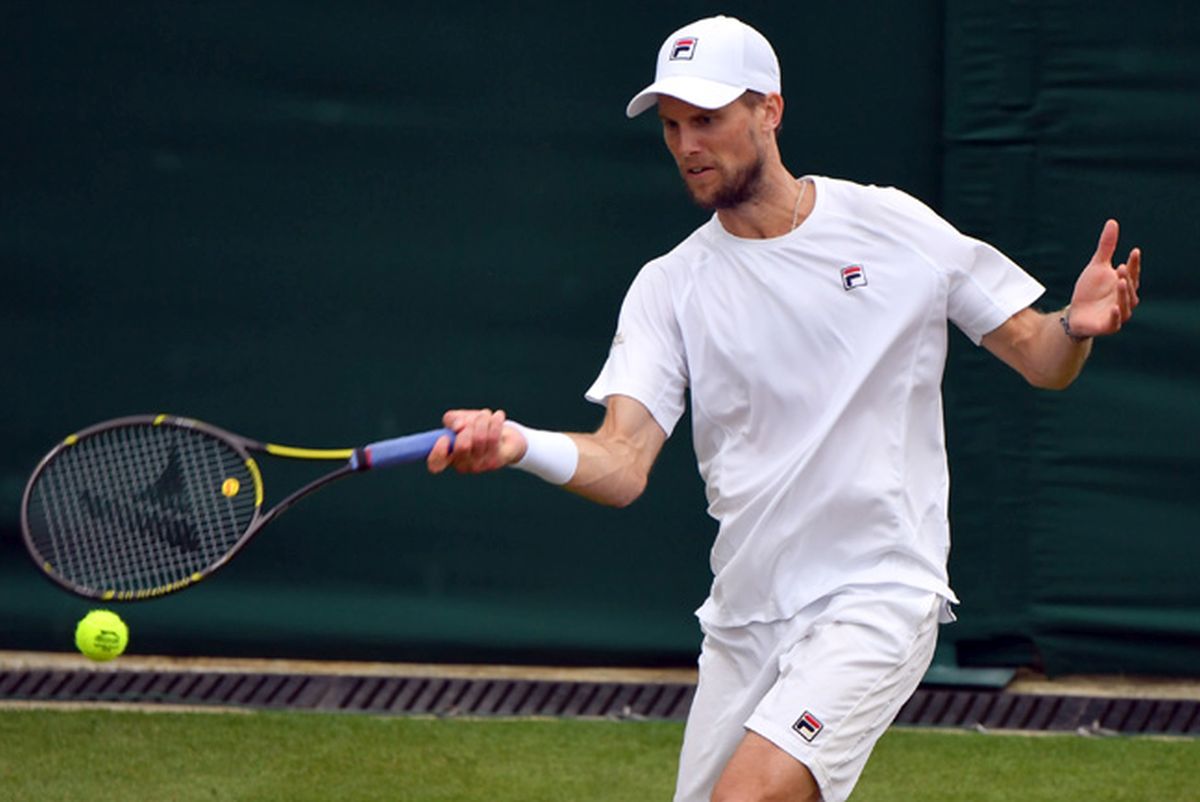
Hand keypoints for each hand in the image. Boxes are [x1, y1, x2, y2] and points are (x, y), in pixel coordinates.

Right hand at [426, 408, 526, 473]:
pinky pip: (494, 437)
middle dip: (468, 425)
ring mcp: (479, 466)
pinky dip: (495, 421)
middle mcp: (462, 466)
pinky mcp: (495, 461)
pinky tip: (498, 416)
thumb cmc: (476, 428)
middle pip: (462, 446)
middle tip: (474, 420)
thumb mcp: (459, 419)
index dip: (437, 453)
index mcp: (448, 457)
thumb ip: (453, 420)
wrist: (505, 436)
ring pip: (479, 438)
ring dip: (482, 419)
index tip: (444, 438)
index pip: (435, 464)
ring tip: (486, 415)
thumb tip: (458, 427)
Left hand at [1068, 219, 1141, 336]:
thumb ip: (1106, 247)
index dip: (1134, 263)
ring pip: (1126, 304)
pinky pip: (1115, 322)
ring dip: (1124, 293)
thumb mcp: (1097, 266)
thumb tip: (1112, 222)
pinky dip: (1116, 315)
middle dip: (1128, 278)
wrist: (1076, 314)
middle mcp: (1125, 299)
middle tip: (1122, 267)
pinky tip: (1114, 307)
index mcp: (1124, 284)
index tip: (1134, 250)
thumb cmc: (1089, 290)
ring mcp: (1118, 314)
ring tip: (1120, 281)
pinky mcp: (1108, 326)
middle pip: (1130, 288)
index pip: (1132, 272)